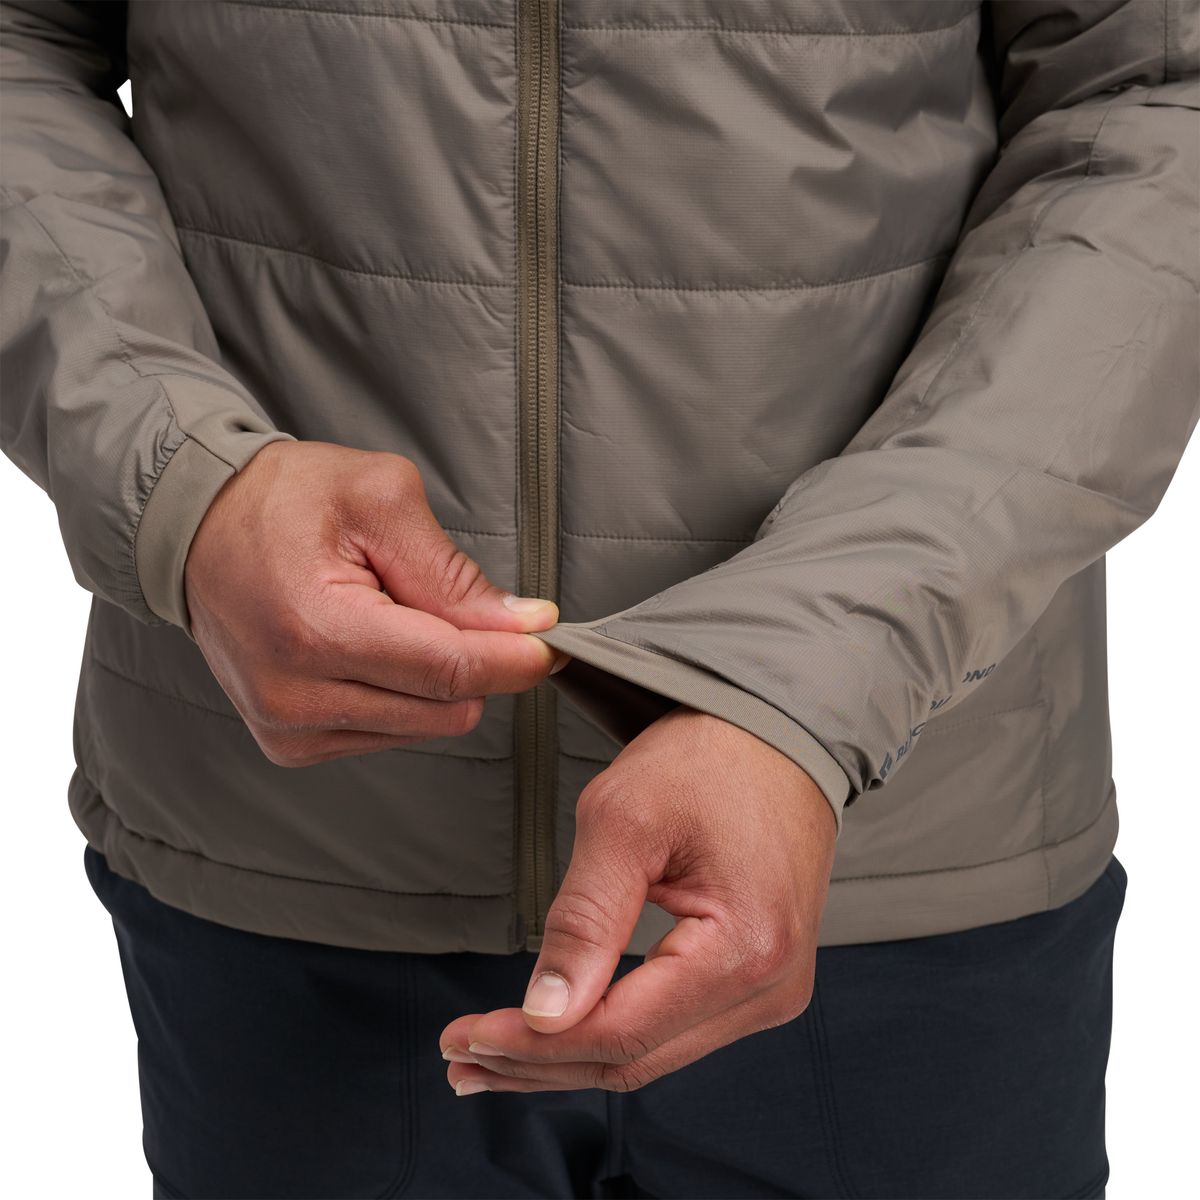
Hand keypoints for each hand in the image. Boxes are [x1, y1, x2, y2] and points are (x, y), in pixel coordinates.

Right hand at [184, 440, 564, 766]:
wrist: (197, 526)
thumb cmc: (283, 499)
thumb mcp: (379, 500)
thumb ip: (454, 572)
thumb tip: (524, 625)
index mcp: (315, 631)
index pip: (449, 670)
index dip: (514, 659)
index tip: (552, 639)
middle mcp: (295, 697)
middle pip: (447, 708)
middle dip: (473, 659)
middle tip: (445, 600)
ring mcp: (288, 728)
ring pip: (426, 726)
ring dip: (434, 677)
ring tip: (388, 615)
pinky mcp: (290, 743)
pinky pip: (391, 733)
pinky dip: (402, 693)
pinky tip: (369, 646)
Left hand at [439, 706, 836, 1092]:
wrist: (774, 732)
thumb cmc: (705, 759)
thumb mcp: (623, 821)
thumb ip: (583, 920)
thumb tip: (544, 1015)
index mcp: (747, 948)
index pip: (620, 1032)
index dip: (533, 1045)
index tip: (462, 1037)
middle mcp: (771, 986)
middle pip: (633, 1059)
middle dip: (538, 1064)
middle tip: (459, 1057)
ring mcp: (771, 988)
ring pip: (649, 1055)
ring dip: (567, 1059)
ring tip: (489, 1057)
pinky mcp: (758, 978)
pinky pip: (672, 1029)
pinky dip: (607, 1034)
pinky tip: (557, 1034)